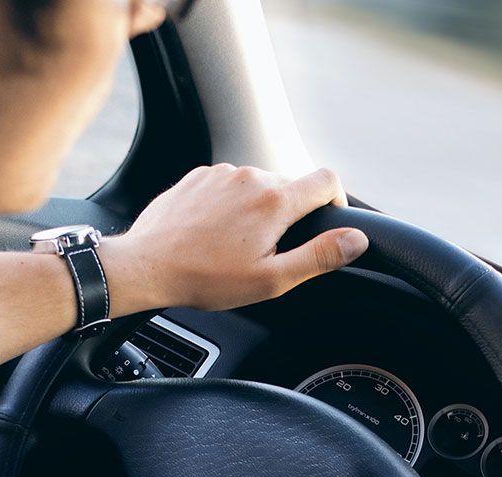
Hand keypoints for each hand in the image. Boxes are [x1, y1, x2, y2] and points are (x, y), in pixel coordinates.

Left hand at [99, 164, 368, 315]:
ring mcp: (221, 173)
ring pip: (256, 186)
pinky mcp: (198, 177)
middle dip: (288, 216)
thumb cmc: (205, 278)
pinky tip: (212, 235)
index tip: (326, 222)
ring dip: (256, 211)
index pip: (327, 180)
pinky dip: (228, 206)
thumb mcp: (270, 279)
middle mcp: (251, 176)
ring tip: (234, 247)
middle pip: (289, 186)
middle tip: (267, 252)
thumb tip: (356, 240)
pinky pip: (226, 186)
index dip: (336, 201)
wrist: (146, 266)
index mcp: (275, 200)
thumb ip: (318, 257)